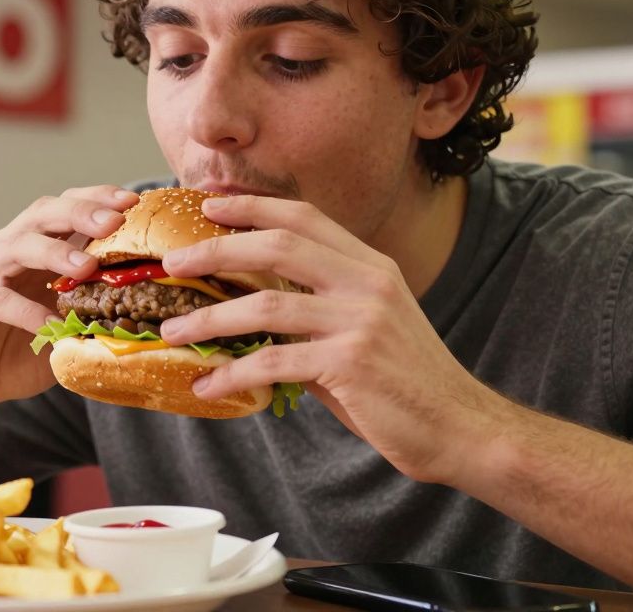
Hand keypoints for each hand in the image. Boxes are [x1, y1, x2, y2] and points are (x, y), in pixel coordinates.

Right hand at [0, 186, 138, 419]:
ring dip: (55, 252)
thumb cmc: (11, 358)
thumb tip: (146, 311)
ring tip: (87, 266)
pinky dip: (26, 310)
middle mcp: (2, 252)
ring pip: (16, 247)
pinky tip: (51, 324)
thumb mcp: (63, 334)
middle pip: (41, 216)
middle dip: (81, 212)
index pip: (63, 209)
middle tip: (115, 220)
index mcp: (30, 251)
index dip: (96, 199)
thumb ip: (92, 316)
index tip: (133, 201)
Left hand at [157, 195, 508, 484]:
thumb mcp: (368, 324)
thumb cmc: (405, 381)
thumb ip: (318, 308)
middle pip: (277, 246)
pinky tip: (208, 383)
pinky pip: (274, 362)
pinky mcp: (351, 364)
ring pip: (265, 304)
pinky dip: (233, 372)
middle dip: (215, 250)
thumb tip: (252, 308)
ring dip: (209, 318)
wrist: (461, 427)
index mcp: (371, 265)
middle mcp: (367, 282)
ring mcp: (360, 321)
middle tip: (172, 263)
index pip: (304, 217)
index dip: (252, 206)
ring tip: (171, 331)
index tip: (208, 206)